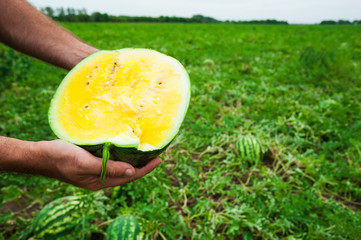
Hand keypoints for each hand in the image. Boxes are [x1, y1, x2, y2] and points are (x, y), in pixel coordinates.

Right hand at [36, 140, 161, 190]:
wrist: (40, 155)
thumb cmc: (61, 158)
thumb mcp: (86, 163)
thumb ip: (109, 168)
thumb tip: (132, 170)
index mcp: (100, 181)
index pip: (129, 176)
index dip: (145, 169)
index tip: (158, 159)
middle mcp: (100, 177)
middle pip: (127, 172)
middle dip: (142, 164)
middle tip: (155, 153)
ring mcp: (95, 170)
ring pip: (119, 165)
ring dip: (132, 158)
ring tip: (145, 149)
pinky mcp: (90, 161)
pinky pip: (110, 159)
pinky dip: (120, 153)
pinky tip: (125, 145)